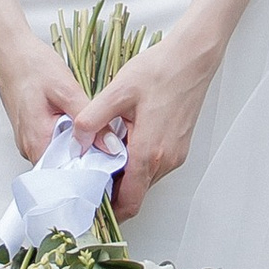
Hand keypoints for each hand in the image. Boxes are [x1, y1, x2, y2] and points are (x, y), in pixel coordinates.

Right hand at [0, 23, 97, 165]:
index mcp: (36, 141)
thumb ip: (88, 119)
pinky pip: (52, 142)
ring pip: (59, 154)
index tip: (110, 164)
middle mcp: (29, 146)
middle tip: (109, 148)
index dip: (89, 172)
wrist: (10, 52)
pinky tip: (79, 124)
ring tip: (97, 134)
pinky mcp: (30, 131)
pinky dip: (67, 136)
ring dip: (77, 146)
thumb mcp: (66, 90)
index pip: (65, 174)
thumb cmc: (33, 67)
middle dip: (86, 159)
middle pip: (63, 166)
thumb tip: (111, 145)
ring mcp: (28, 140)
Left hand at [89, 29, 225, 220]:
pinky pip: (154, 166)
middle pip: (136, 193)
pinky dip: (137, 164)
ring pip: (145, 180)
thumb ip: (92, 119)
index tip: (89, 204)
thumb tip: (77, 142)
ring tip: (103, 155)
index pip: (129, 201)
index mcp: (149, 152)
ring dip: (125, 176)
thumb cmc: (160, 71)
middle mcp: (166, 160)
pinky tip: (124, 142)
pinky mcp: (179, 146)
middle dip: (112, 191)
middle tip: (88, 177)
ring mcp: (175, 154)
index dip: (108, 209)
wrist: (192, 58)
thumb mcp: (118, 91)